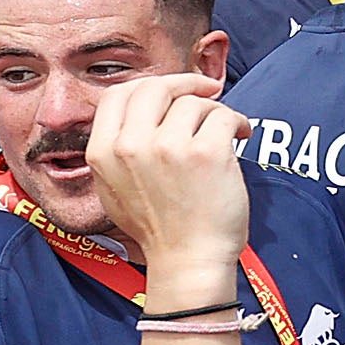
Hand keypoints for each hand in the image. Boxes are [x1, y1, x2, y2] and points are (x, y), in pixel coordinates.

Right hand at [83, 73, 252, 292]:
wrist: (188, 261)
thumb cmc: (158, 228)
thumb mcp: (114, 188)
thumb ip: (117, 149)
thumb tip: (139, 114)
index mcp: (103, 152)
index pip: (117, 95)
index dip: (147, 86)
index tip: (172, 90)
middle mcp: (131, 145)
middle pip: (154, 87)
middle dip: (185, 83)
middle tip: (207, 91)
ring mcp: (168, 147)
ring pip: (194, 103)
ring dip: (215, 112)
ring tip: (226, 132)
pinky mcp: (206, 153)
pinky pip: (224, 116)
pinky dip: (237, 122)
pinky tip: (241, 136)